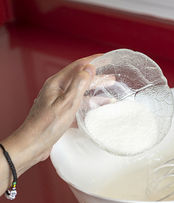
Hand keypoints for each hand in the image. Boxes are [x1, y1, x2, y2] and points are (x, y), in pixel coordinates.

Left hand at [1, 54, 98, 178]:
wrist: (33, 144)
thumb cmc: (47, 125)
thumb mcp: (67, 103)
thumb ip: (79, 84)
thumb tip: (89, 68)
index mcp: (56, 84)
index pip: (77, 66)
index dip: (92, 61)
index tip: (105, 58)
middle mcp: (56, 90)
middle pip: (79, 78)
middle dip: (96, 77)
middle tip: (111, 78)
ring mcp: (57, 101)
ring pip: (80, 92)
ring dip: (95, 92)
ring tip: (109, 92)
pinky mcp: (59, 112)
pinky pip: (77, 104)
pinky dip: (89, 104)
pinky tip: (97, 109)